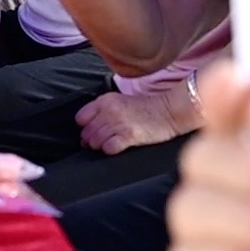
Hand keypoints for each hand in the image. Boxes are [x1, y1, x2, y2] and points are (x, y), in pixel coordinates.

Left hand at [78, 87, 197, 154]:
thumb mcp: (119, 101)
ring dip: (100, 146)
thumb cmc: (145, 109)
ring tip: (109, 144)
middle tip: (100, 142)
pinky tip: (117, 147)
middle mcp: (110, 110)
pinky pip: (109, 147)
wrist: (168, 111)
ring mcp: (119, 123)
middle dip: (91, 140)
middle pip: (87, 132)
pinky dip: (110, 150)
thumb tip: (88, 129)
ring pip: (95, 141)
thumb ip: (102, 111)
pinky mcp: (130, 135)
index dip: (85, 127)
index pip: (80, 118)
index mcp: (105, 100)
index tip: (92, 131)